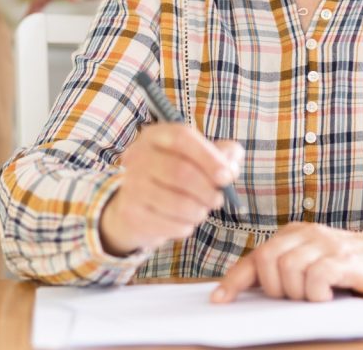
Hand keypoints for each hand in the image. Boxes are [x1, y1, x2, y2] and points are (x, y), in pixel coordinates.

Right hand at [97, 124, 241, 257]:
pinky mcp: (130, 212)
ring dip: (199, 211)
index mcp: (157, 135)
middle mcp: (139, 155)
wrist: (135, 204)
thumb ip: (222, 154)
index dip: (209, 157)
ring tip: (202, 210)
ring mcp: (131, 184)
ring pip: (177, 202)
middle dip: (207, 190)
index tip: (227, 176)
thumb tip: (232, 161)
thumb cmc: (174, 175)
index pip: (182, 138)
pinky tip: (185, 222)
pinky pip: (168, 224)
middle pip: (181, 172)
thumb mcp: (197, 157)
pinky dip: (185, 226)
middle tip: (218, 200)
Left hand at [212, 223, 362, 302]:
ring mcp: (324, 244)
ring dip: (298, 294)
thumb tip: (246, 292)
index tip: (220, 300)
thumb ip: (284, 270)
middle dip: (274, 289)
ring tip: (314, 297)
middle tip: (293, 298)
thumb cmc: (346, 265)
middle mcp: (305, 234)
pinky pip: (315, 277)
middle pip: (267, 262)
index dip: (234, 280)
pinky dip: (316, 294)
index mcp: (293, 234)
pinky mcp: (342, 259)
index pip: (255, 256)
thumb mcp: (311, 262)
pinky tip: (326, 297)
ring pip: (289, 270)